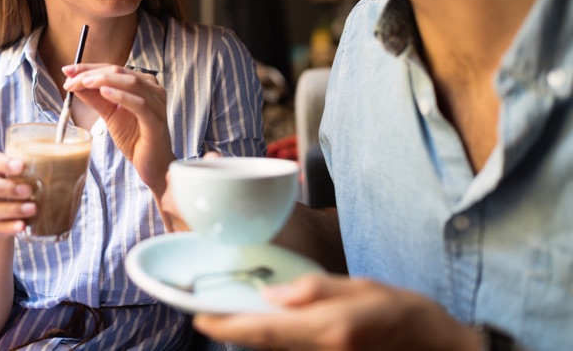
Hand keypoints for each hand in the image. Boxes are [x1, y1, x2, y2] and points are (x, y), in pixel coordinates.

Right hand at [0, 151, 35, 236]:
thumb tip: (67, 159)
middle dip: (5, 188)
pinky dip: (9, 227)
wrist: (6, 204)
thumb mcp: (22, 168)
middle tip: (29, 190)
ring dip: (11, 209)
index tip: (21, 165)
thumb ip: (35, 162)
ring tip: (33, 208)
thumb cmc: (17, 178)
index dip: (1, 162)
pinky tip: (23, 226)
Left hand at [62, 63, 174, 193]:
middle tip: (70, 80)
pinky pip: (139, 104)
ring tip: (83, 83)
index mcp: (142, 84)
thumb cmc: (135, 138)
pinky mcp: (156, 120)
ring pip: (130, 83)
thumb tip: (74, 83)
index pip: (113, 69)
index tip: (67, 71)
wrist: (153, 164)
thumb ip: (95, 98)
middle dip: (92, 74)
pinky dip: (121, 96)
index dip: (89, 68)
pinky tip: (104, 93)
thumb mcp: (110, 114)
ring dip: (104, 81)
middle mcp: (153, 89)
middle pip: (120, 72)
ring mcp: (157, 103)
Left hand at [193, 274, 481, 350]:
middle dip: (230, 331)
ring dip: (247, 337)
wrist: (432, 346)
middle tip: (204, 315)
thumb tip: (270, 296)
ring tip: (226, 317)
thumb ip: (313, 291)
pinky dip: (270, 341)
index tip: (199, 317)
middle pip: (263, 344)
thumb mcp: (359, 287)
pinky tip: (263, 326)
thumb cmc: (399, 310)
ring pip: (274, 350)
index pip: (264, 330)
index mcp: (325, 329)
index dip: (227, 326)